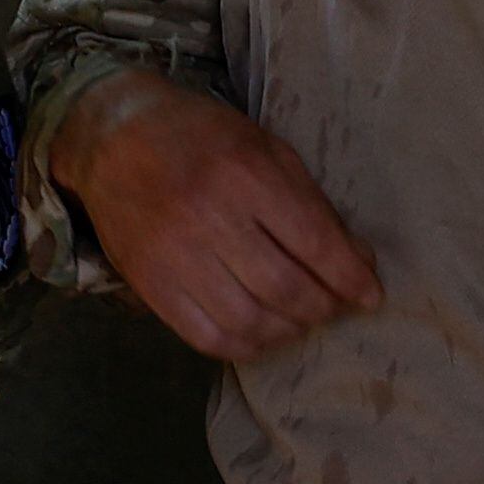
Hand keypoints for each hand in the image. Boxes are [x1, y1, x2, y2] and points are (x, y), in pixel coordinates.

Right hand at [48, 69, 380, 359]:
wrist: (113, 138)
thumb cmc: (200, 137)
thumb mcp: (264, 148)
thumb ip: (311, 203)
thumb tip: (358, 260)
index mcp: (244, 173)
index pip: (313, 242)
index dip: (350, 277)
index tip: (370, 295)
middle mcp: (208, 217)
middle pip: (284, 288)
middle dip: (324, 307)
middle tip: (336, 307)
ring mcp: (174, 255)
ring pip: (249, 321)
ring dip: (288, 330)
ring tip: (301, 320)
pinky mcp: (150, 284)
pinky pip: (207, 337)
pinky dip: (246, 346)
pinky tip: (262, 333)